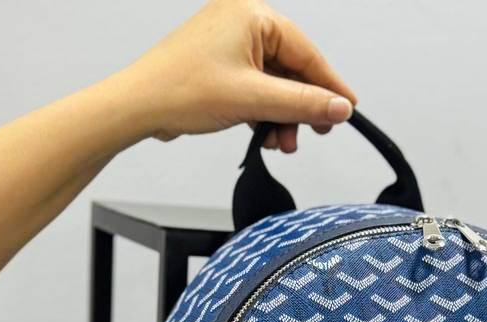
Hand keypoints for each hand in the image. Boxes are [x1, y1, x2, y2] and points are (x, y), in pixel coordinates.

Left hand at [118, 0, 356, 150]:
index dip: (329, 85)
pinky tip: (266, 135)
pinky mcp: (220, 66)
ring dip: (283, 115)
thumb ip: (303, 103)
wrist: (139, 105)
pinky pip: (257, 88)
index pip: (306, 51)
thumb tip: (340, 108)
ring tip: (283, 142)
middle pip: (292, 68)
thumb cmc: (181, 89)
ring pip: (275, 83)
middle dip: (302, 106)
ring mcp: (230, 44)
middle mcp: (241, 22)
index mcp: (251, 14)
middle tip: (315, 132)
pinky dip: (265, 113)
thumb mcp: (254, 99)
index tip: (348, 109)